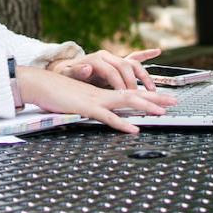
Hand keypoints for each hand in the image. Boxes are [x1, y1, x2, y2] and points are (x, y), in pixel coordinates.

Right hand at [16, 66, 176, 133]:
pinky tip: (133, 128)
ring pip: (125, 101)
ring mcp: (95, 99)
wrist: (38, 84)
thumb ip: (90, 104)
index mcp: (101, 92)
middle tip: (174, 102)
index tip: (163, 99)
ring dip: (145, 106)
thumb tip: (101, 110)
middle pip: (134, 93)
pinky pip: (107, 116)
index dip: (148, 96)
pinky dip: (122, 122)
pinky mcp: (85, 107)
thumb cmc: (55, 93)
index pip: (130, 92)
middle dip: (155, 98)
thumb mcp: (77, 99)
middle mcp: (101, 93)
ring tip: (161, 113)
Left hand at [47, 48, 161, 90]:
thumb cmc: (69, 74)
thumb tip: (86, 67)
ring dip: (144, 76)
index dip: (119, 84)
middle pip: (125, 67)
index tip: (124, 96)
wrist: (68, 69)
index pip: (112, 71)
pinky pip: (134, 57)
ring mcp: (114, 59)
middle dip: (133, 82)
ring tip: (152, 89)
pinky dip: (146, 54)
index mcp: (96, 59)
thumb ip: (77, 72)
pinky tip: (157, 51)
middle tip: (137, 97)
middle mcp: (107, 56)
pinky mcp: (118, 62)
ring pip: (133, 63)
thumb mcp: (68, 75)